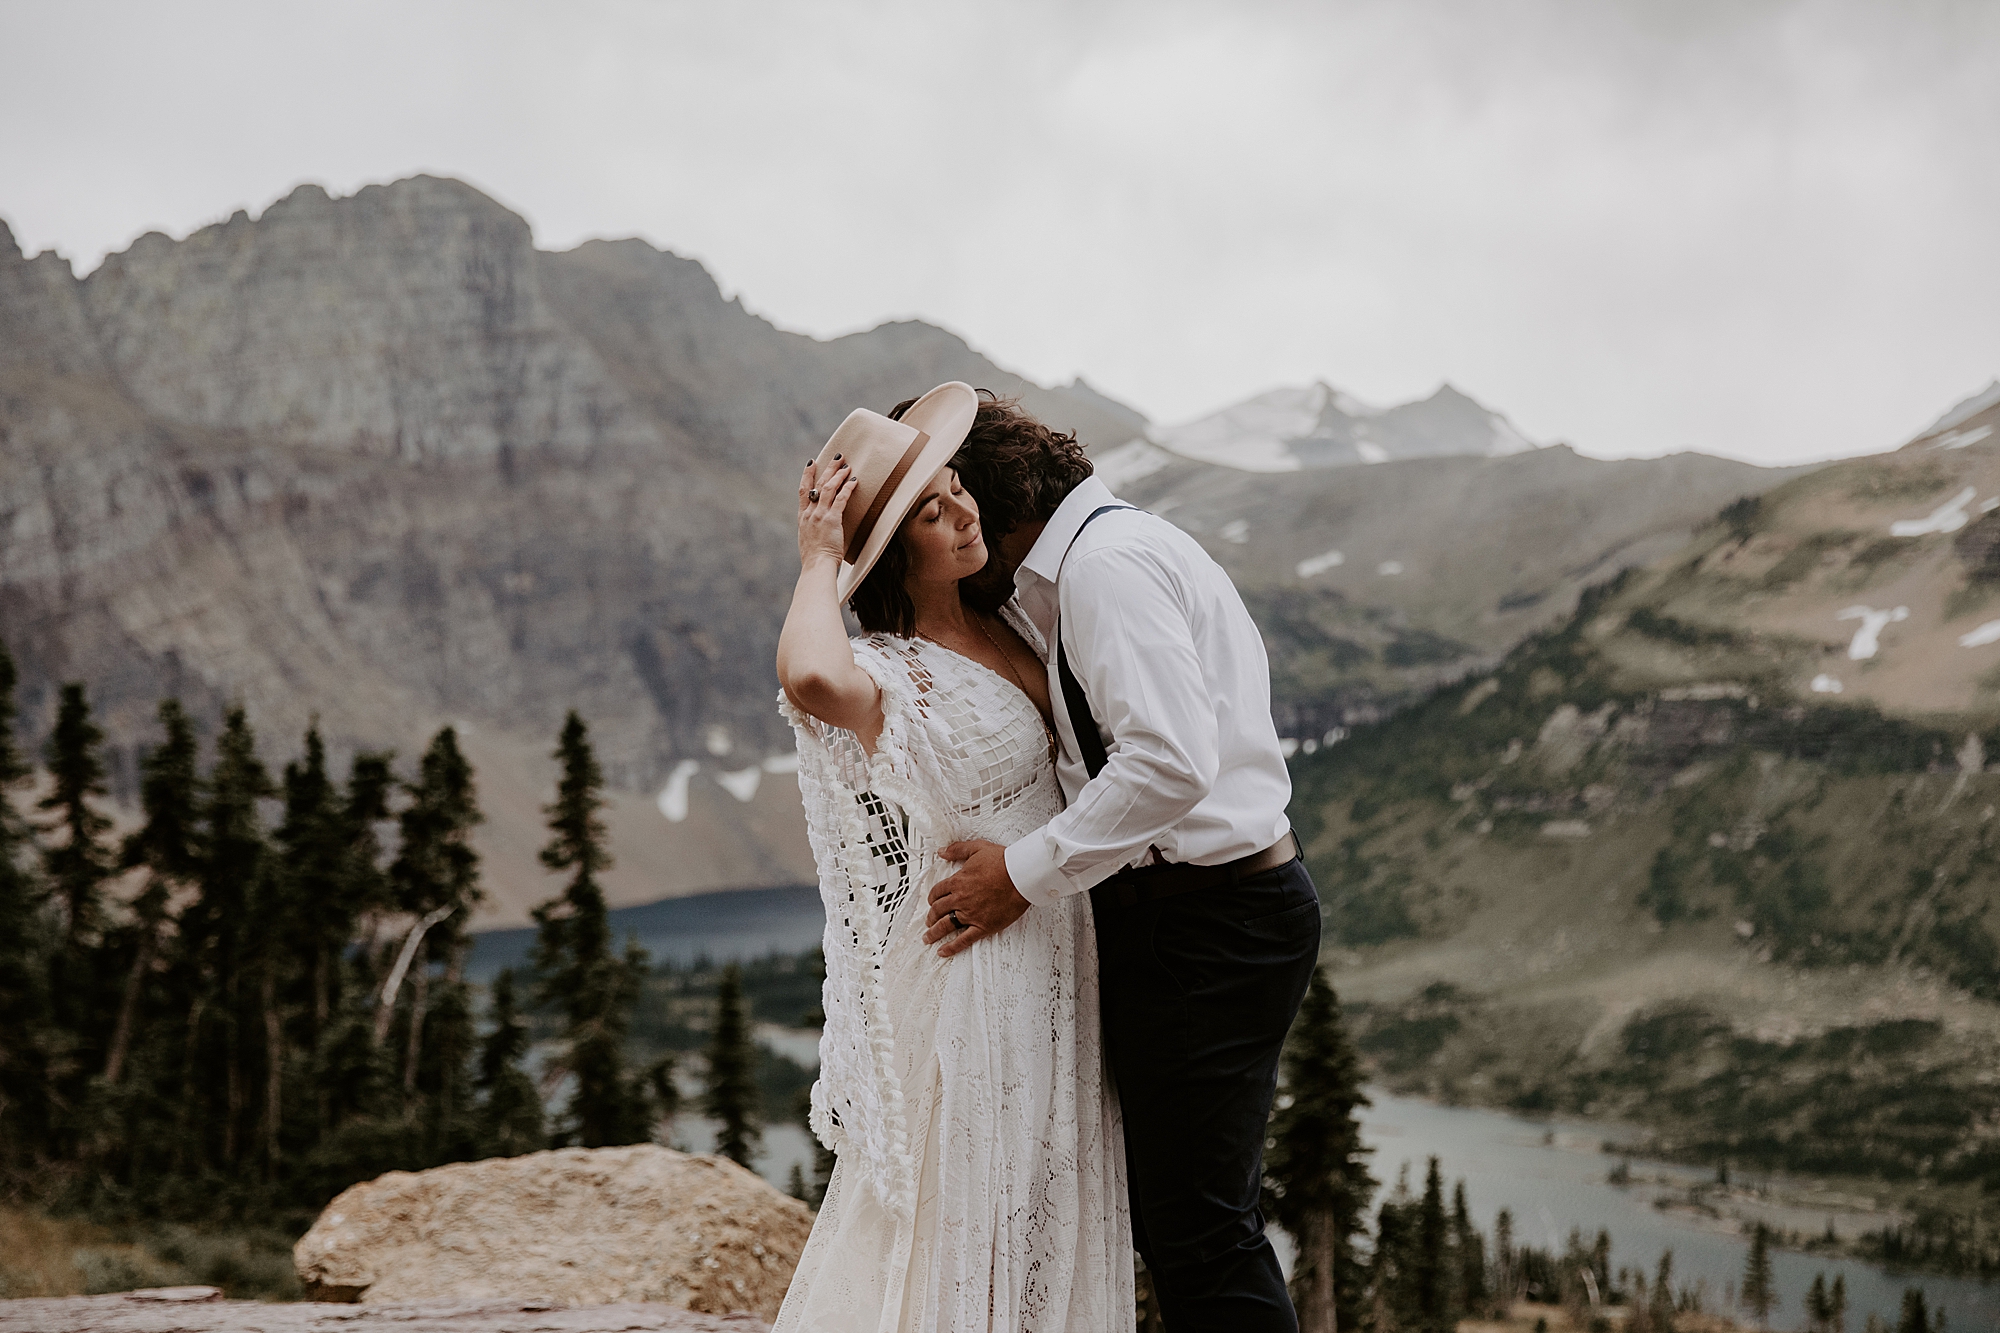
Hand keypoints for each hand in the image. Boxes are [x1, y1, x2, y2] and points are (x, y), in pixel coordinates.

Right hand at [799, 458, 857, 566]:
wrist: (816, 566)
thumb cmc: (815, 559)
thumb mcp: (808, 540)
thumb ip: (812, 530)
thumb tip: (819, 529)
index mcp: (802, 518)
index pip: (803, 490)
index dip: (807, 474)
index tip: (812, 462)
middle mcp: (809, 513)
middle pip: (817, 484)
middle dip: (828, 468)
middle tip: (837, 456)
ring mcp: (819, 515)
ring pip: (828, 488)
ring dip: (838, 475)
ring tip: (847, 466)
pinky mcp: (831, 520)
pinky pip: (840, 499)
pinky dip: (847, 488)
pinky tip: (854, 481)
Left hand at [924, 840, 1029, 955]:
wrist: (1020, 875)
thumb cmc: (1003, 862)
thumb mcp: (977, 848)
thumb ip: (957, 849)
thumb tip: (942, 852)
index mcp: (957, 881)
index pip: (937, 892)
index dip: (932, 898)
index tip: (932, 902)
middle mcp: (960, 899)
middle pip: (938, 910)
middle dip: (931, 916)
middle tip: (929, 921)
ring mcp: (970, 914)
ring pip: (945, 926)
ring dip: (934, 933)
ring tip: (928, 938)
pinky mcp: (983, 926)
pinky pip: (963, 940)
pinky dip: (951, 947)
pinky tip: (943, 951)